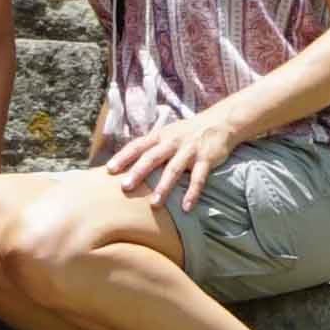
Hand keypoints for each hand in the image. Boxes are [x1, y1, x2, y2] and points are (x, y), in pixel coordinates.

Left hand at [105, 97, 248, 212]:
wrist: (221, 122)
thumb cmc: (187, 132)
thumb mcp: (167, 134)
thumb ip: (150, 147)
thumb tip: (126, 163)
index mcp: (160, 136)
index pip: (137, 145)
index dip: (123, 157)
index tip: (109, 170)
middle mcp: (172, 142)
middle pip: (152, 157)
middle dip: (138, 172)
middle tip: (125, 187)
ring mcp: (189, 150)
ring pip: (174, 169)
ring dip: (164, 187)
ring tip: (155, 204)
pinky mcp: (206, 159)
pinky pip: (199, 178)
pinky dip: (193, 193)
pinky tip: (186, 207)